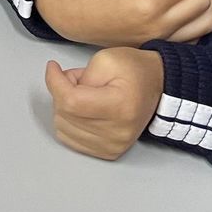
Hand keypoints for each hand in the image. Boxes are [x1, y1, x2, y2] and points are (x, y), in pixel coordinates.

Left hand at [45, 46, 162, 159]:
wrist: (157, 87)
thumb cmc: (133, 71)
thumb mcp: (105, 59)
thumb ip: (77, 76)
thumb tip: (59, 89)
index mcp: (119, 107)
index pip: (71, 101)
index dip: (54, 82)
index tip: (53, 67)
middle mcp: (117, 132)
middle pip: (65, 114)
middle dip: (61, 91)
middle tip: (77, 79)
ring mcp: (113, 145)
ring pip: (62, 128)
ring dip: (64, 107)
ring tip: (82, 94)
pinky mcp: (109, 152)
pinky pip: (70, 140)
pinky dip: (68, 123)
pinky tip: (81, 110)